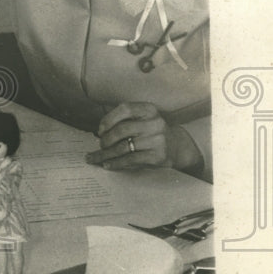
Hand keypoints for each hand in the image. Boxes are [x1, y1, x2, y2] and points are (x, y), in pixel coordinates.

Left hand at [86, 102, 202, 174]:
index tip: (100, 130)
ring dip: (106, 154)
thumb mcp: (142, 119)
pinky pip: (130, 160)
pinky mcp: (157, 156)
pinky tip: (107, 164)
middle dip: (106, 139)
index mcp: (149, 110)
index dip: (109, 119)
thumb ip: (123, 121)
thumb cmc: (150, 132)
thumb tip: (99, 133)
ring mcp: (158, 140)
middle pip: (122, 130)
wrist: (176, 147)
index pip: (125, 109)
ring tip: (96, 157)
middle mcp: (155, 123)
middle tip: (100, 145)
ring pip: (123, 147)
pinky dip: (115, 163)